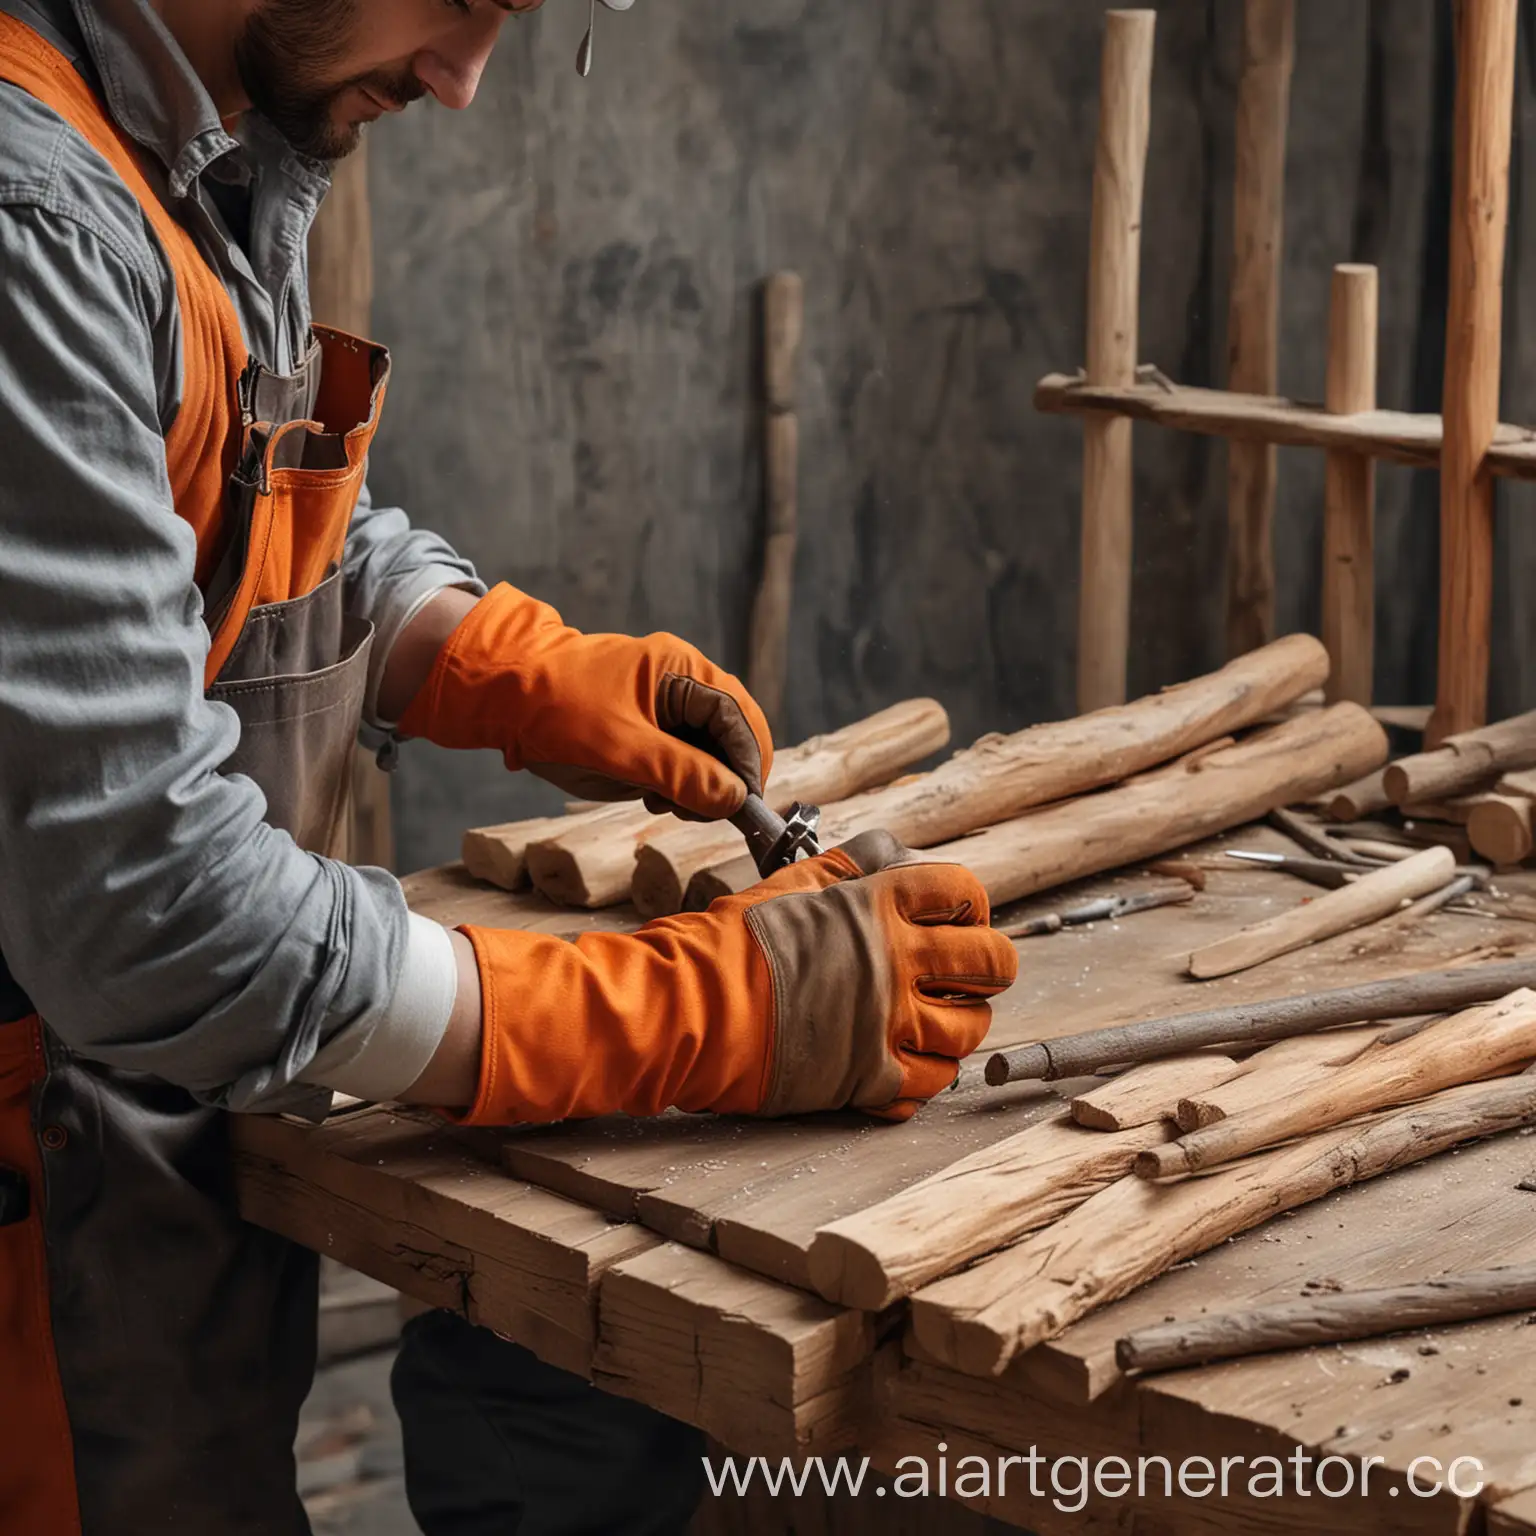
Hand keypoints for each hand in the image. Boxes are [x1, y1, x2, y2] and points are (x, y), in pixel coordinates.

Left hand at [398, 583, 771, 819]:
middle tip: (702, 812)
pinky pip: (682, 757)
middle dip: (723, 776)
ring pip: (709, 750)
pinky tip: (654, 795)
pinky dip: (678, 782)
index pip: (739, 717)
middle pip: (731, 733)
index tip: (742, 805)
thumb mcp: (621, 749)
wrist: (498, 696)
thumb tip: (735, 798)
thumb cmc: (555, 711)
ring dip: (700, 783)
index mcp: (681, 669)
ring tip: (665, 803)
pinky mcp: (648, 726)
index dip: (748, 763)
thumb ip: (682, 773)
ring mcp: (664, 703)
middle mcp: (681, 680)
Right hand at [442, 831, 1017, 1125]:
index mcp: (878, 905)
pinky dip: (929, 1074)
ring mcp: (887, 1023)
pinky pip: (931, 1082)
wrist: (689, 1009)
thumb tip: (882, 853)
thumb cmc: (728, 943)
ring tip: (941, 1019)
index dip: (972, 905)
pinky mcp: (869, 1078)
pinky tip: (912, 1061)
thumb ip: (846, 870)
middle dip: (990, 965)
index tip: (961, 917)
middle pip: (993, 961)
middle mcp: (895, 962)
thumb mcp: (789, 886)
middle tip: (971, 972)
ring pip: (971, 1028)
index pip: (965, 893)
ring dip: (963, 1022)